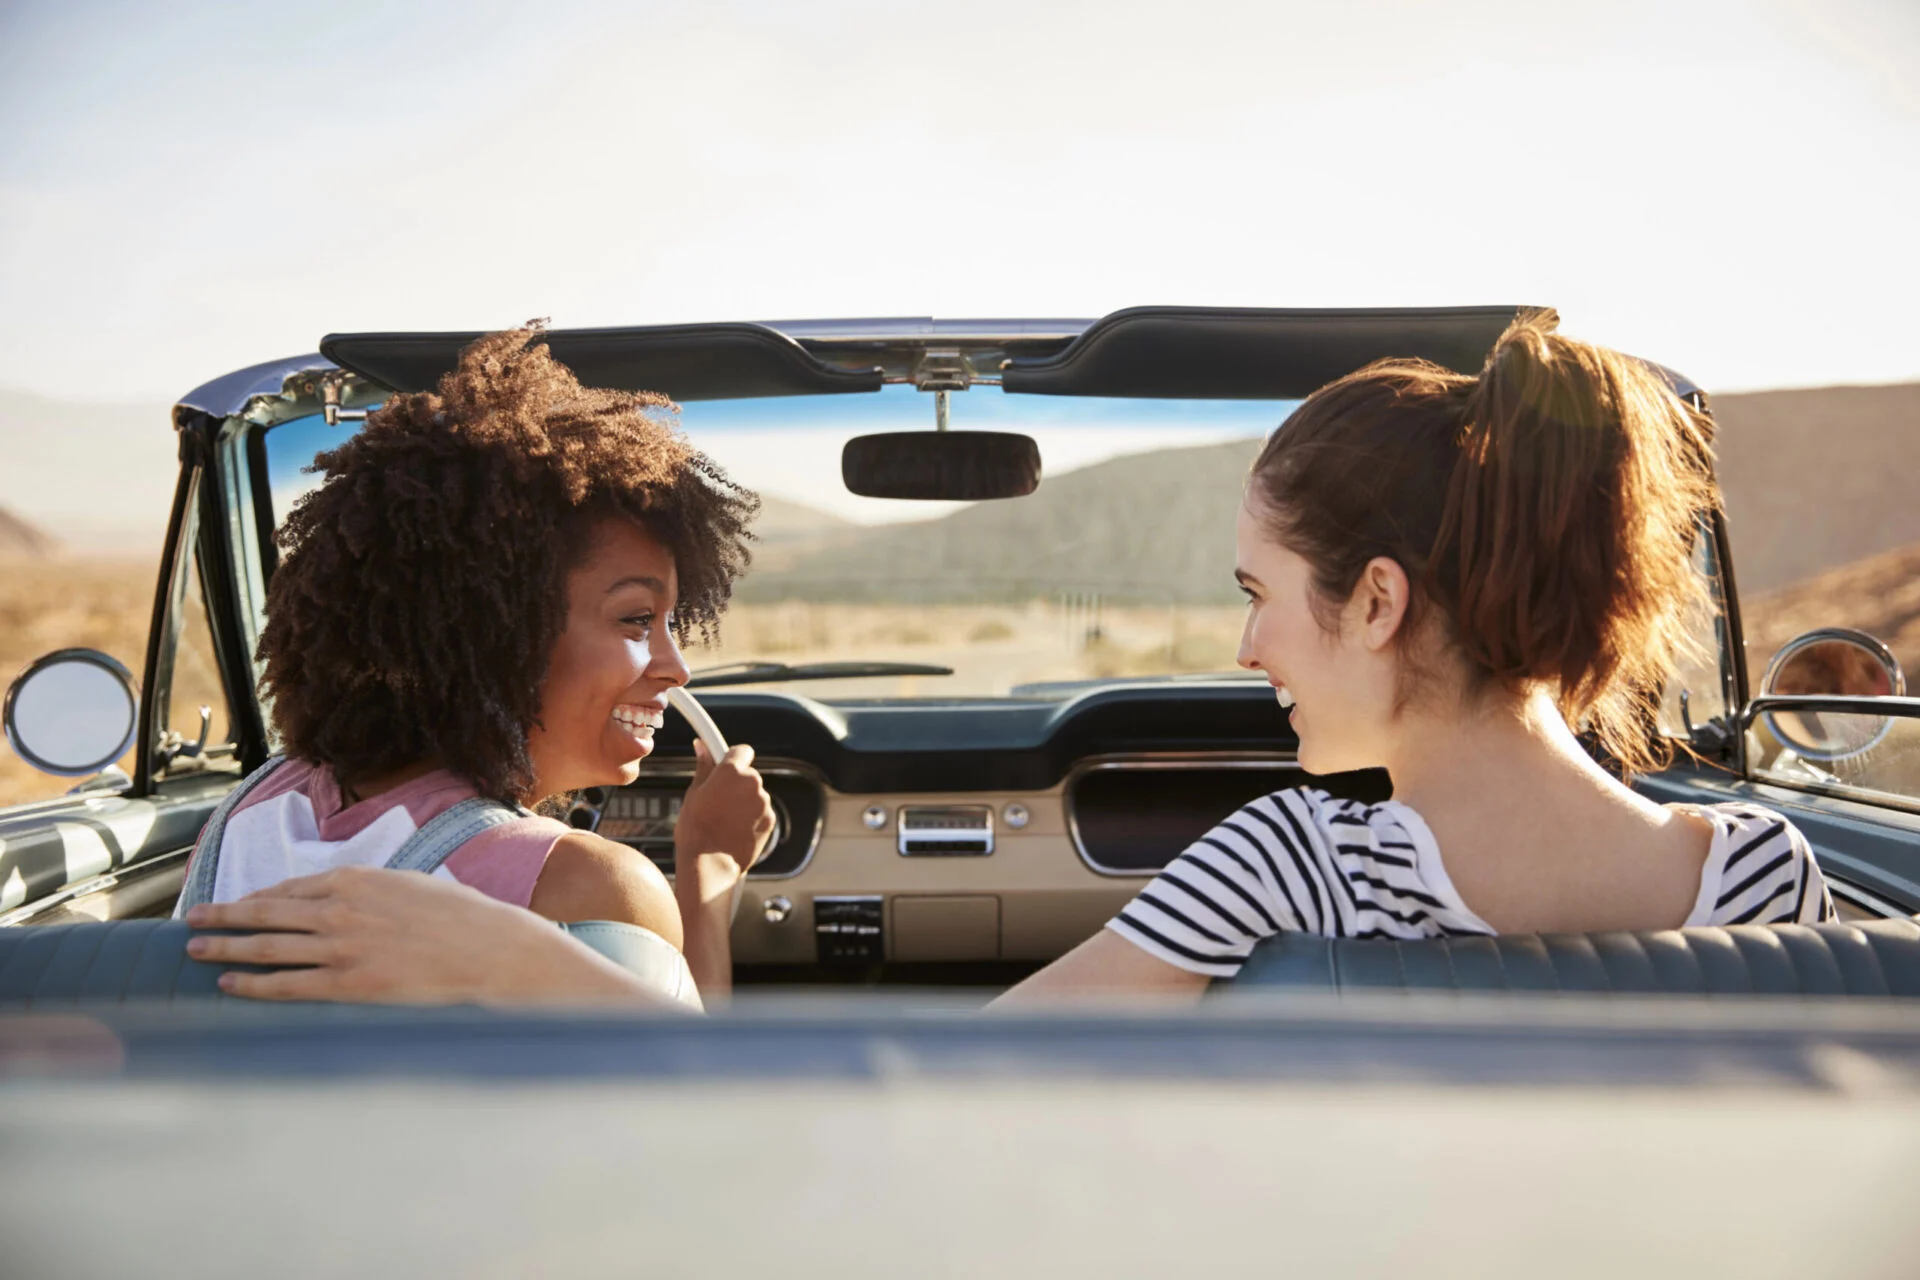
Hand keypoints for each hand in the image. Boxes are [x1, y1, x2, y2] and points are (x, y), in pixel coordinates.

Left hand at [183, 865, 673, 1007]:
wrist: (494, 953)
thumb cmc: (462, 919)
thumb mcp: (414, 885)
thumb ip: (372, 889)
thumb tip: (345, 897)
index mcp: (357, 879)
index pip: (290, 887)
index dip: (255, 898)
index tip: (233, 903)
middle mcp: (340, 910)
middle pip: (265, 913)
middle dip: (224, 917)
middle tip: (194, 921)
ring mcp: (342, 949)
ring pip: (267, 947)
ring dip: (226, 948)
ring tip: (197, 950)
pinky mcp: (349, 985)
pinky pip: (287, 985)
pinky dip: (253, 984)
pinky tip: (230, 983)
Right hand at [674, 742, 775, 875]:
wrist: (709, 863)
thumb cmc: (696, 830)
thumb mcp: (693, 793)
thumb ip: (704, 767)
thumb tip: (702, 747)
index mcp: (732, 771)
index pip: (741, 750)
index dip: (733, 758)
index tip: (726, 764)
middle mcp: (752, 783)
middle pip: (748, 775)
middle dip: (737, 783)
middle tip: (718, 799)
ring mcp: (764, 802)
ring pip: (755, 795)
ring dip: (744, 802)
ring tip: (724, 819)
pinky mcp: (770, 820)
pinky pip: (761, 812)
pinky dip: (752, 817)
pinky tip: (734, 829)